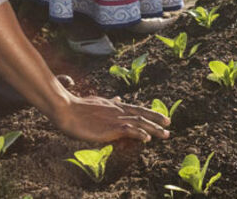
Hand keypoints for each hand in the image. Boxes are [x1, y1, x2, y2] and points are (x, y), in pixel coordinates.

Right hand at [48, 93, 170, 143]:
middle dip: (156, 120)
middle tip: (169, 125)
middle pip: (142, 115)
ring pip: (139, 123)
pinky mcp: (110, 127)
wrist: (66, 109)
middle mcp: (118, 111)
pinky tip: (147, 139)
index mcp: (116, 106)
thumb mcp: (99, 102)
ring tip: (165, 134)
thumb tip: (119, 98)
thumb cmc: (79, 107)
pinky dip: (139, 133)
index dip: (151, 113)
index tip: (163, 117)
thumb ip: (111, 102)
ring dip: (153, 129)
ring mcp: (115, 119)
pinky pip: (129, 130)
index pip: (137, 109)